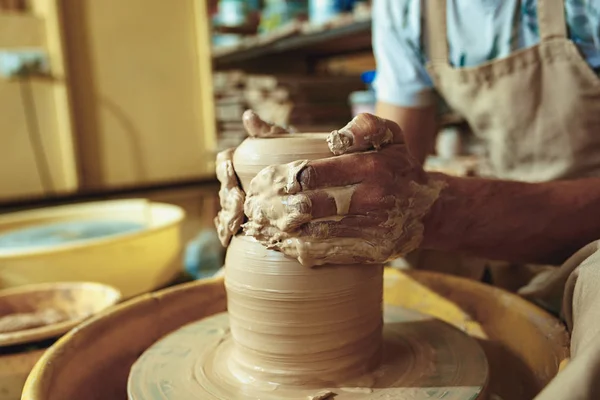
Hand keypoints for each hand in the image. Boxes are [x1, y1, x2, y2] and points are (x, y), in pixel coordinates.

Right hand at [214, 110, 290, 245]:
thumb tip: (248, 116)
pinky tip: (227, 239)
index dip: (225, 170)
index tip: (231, 173)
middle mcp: (236, 183)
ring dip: (226, 217)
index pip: (224, 163)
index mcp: (240, 162)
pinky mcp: (246, 222)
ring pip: (225, 210)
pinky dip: (226, 232)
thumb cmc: (294, 158)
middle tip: (237, 204)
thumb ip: (267, 132)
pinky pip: (229, 227)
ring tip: (233, 224)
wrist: (310, 187)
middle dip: (227, 199)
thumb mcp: (284, 143)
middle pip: (224, 190)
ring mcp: (240, 203)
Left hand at [243, 113, 445, 265]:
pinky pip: (330, 252)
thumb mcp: (388, 135)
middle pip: (308, 206)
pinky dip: (302, 249)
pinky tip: (284, 244)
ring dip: (283, 231)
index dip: (281, 179)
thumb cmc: (399, 165)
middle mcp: (372, 197)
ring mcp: (373, 228)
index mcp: (370, 166)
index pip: (311, 174)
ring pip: (315, 233)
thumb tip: (330, 132)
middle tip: (253, 207)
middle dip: (275, 207)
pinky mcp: (372, 251)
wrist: (430, 208)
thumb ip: (358, 126)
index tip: (262, 182)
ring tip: (261, 226)